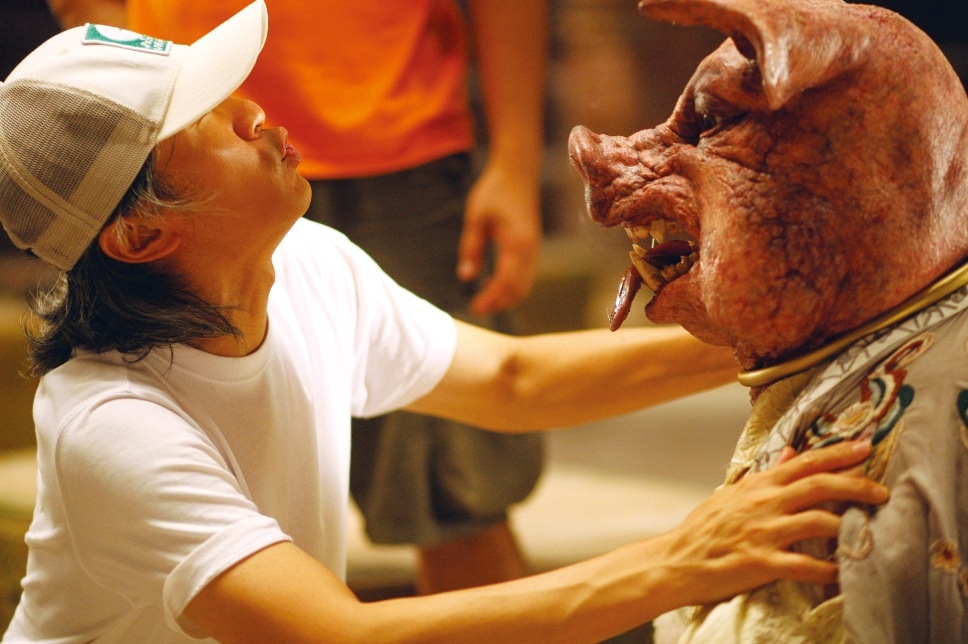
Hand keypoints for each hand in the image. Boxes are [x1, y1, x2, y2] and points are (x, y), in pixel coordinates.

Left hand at [458, 161, 541, 315]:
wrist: (518, 170)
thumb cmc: (495, 190)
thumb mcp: (476, 218)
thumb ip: (471, 248)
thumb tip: (465, 277)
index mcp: (517, 244)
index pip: (506, 282)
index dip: (491, 299)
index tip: (473, 307)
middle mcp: (530, 249)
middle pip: (519, 290)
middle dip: (499, 303)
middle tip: (476, 308)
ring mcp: (533, 248)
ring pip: (525, 284)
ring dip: (506, 297)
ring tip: (484, 301)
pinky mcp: (531, 245)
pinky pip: (525, 274)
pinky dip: (511, 286)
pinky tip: (493, 286)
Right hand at [661, 439, 887, 606]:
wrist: (677, 560)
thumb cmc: (704, 528)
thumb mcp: (733, 493)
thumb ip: (766, 474)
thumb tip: (790, 452)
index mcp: (759, 485)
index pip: (804, 462)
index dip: (838, 453)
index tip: (865, 446)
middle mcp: (764, 503)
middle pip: (819, 485)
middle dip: (856, 485)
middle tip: (882, 491)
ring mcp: (763, 532)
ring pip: (817, 521)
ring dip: (848, 526)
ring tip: (867, 532)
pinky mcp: (761, 562)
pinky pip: (804, 565)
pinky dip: (828, 570)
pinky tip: (843, 573)